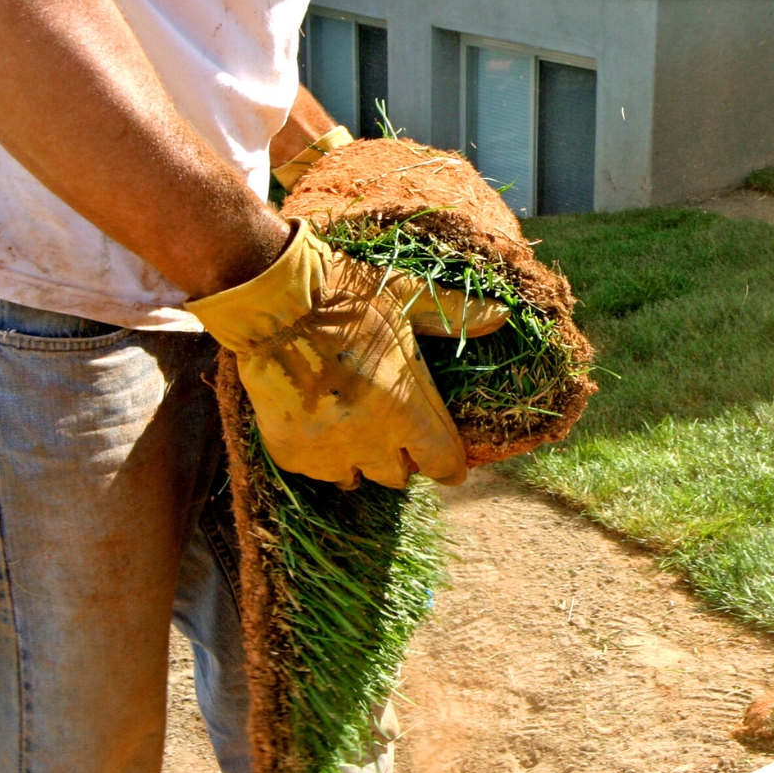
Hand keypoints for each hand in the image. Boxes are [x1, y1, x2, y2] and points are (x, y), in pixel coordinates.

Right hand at [189, 221, 508, 487]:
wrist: (270, 300)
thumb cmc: (345, 295)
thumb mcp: (406, 296)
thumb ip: (454, 313)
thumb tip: (503, 315)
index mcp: (407, 407)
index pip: (443, 463)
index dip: (449, 464)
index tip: (447, 460)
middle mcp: (371, 439)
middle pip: (399, 476)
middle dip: (402, 457)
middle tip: (392, 426)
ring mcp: (328, 449)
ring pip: (356, 477)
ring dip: (361, 459)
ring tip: (354, 426)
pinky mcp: (290, 451)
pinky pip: (317, 470)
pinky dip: (322, 455)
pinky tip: (319, 423)